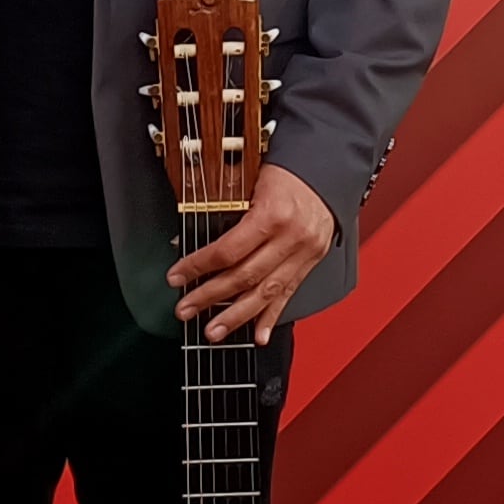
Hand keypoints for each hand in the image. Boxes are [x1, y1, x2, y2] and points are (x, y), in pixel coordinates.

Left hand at [166, 164, 335, 343]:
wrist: (326, 168)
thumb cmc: (286, 171)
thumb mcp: (251, 181)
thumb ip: (227, 210)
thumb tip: (193, 241)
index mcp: (273, 214)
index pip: (229, 250)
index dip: (198, 266)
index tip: (177, 276)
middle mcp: (291, 238)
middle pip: (245, 277)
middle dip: (210, 297)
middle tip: (185, 310)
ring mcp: (304, 253)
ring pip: (266, 293)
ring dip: (237, 317)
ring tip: (213, 332)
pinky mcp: (311, 262)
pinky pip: (289, 294)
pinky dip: (272, 317)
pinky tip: (258, 335)